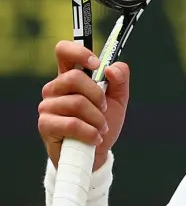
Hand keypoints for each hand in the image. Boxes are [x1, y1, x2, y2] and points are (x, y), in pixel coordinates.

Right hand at [38, 41, 130, 170]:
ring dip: (97, 118)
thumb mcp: (119, 99)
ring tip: (101, 127)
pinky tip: (95, 138)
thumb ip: (120, 79)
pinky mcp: (45, 125)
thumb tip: (111, 68)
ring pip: (76, 102)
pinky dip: (90, 132)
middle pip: (74, 78)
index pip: (64, 51)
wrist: (95, 154)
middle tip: (105, 108)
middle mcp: (56, 88)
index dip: (79, 52)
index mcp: (71, 76)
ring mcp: (48, 106)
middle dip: (98, 95)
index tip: (96, 64)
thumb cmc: (103, 122)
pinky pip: (72, 123)